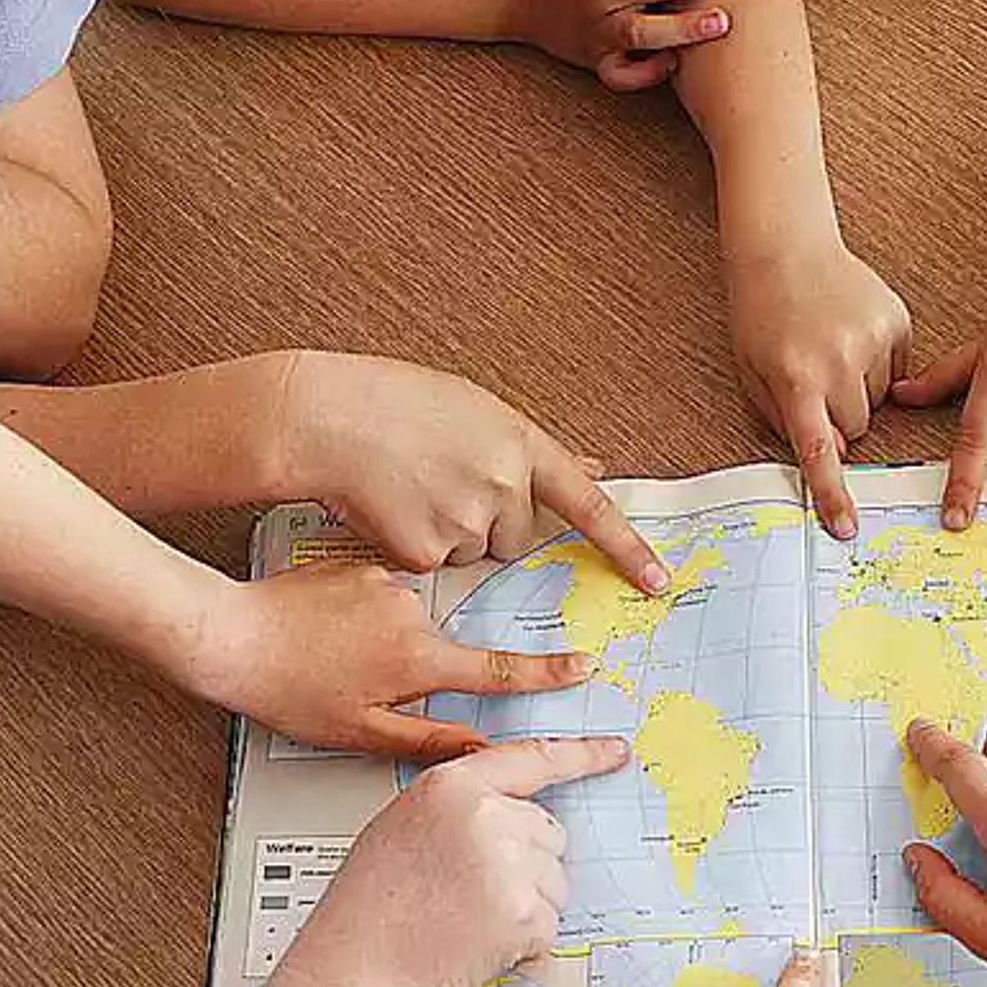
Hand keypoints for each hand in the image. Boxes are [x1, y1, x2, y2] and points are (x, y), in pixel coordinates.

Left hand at [198, 563, 595, 759]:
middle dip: (413, 669)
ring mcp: (387, 583)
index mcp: (417, 659)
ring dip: (383, 644)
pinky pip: (381, 595)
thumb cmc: (286, 689)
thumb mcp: (359, 734)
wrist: (228, 634)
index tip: (583, 666)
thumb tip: (478, 752)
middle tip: (353, 683)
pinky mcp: (361, 564)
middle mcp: (411, 614)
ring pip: (409, 622)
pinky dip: (363, 616)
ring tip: (329, 658)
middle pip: (442, 648)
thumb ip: (428, 742)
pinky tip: (324, 632)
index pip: (498, 670)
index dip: (547, 672)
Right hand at [258, 354, 663, 584]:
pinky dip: (413, 547)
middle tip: (443, 483)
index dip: (627, 548)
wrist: (327, 415)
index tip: (659, 583)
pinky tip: (390, 507)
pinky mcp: (426, 552)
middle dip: (489, 523)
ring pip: (473, 554)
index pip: (589, 505)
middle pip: (518, 537)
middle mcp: (504, 485)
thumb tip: (594, 464)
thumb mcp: (477, 410)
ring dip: (448, 534)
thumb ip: (533, 449)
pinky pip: (434, 567)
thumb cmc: (396, 403)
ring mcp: (467, 521)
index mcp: (521, 444)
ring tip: (410, 487)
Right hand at [292, 735, 624, 986]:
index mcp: (450, 787)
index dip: (581, 756)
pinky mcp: (524, 914)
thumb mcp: (404, 828)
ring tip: (466, 921)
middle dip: (527, 865)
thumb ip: (459, 810)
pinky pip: (549, 925)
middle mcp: (484, 816)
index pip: (532, 759)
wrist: (359, 971)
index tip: (613, 752)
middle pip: (549, 833)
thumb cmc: (371, 909)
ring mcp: (508, 864)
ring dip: (526, 906)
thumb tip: (513, 818)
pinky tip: (477, 944)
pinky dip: (524, 942)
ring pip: (556, 882)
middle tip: (470, 895)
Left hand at [727, 233, 912, 536]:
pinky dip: (878, 362)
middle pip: (858, 429)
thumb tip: (837, 454)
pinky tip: (852, 333)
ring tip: (833, 348)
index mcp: (795, 378)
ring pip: (879, 401)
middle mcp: (838, 361)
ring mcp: (872, 339)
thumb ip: (785, 421)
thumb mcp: (753, 373)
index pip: (819, 450)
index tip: (846, 527)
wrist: (785, 247)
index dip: (832, 493)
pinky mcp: (896, 321)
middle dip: (842, 418)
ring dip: (859, 389)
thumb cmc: (761, 315)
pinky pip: (897, 369)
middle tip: (817, 382)